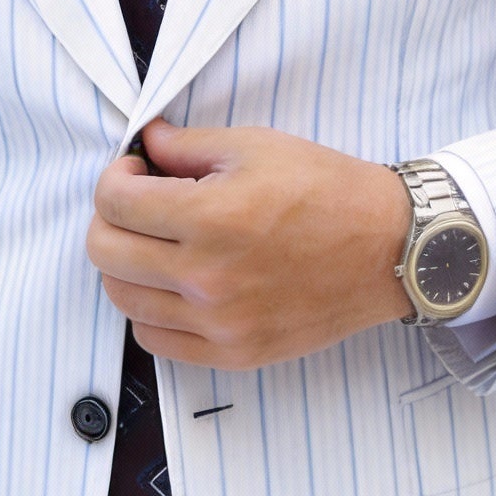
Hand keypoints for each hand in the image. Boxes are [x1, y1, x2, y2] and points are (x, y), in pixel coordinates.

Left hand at [87, 121, 413, 370]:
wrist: (390, 249)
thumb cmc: (329, 190)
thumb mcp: (257, 146)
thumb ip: (188, 145)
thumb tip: (143, 142)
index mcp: (212, 215)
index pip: (114, 201)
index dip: (115, 177)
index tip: (135, 172)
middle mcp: (208, 276)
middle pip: (105, 252)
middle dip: (110, 219)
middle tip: (138, 205)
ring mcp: (219, 322)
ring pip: (123, 299)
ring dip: (127, 264)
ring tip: (158, 244)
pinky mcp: (234, 353)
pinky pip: (154, 342)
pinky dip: (151, 312)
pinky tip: (175, 286)